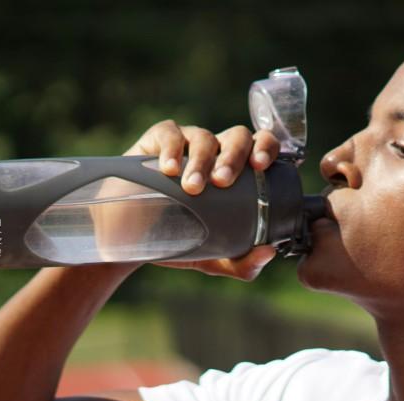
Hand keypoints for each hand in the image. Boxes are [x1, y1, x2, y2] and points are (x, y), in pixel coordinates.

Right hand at [106, 120, 280, 278]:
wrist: (135, 239)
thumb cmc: (183, 240)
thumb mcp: (215, 258)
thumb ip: (243, 263)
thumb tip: (268, 253)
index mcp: (241, 171)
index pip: (263, 145)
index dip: (266, 148)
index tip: (260, 166)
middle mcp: (218, 152)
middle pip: (238, 137)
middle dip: (234, 156)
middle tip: (222, 182)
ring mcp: (189, 143)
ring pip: (205, 137)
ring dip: (201, 161)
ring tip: (192, 187)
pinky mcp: (158, 140)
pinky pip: (170, 133)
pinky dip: (172, 149)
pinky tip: (169, 169)